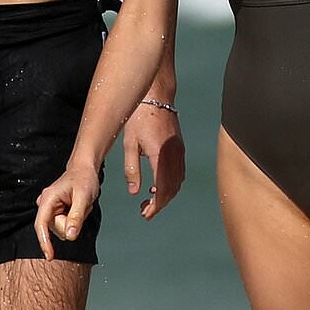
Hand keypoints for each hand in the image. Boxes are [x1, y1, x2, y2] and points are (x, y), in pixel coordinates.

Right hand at [33, 161, 102, 260]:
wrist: (84, 171)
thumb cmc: (84, 179)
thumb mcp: (83, 198)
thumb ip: (76, 217)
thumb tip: (70, 236)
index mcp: (48, 199)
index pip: (41, 224)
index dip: (44, 241)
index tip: (50, 256)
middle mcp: (45, 205)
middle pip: (56, 229)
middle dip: (71, 224)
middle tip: (81, 208)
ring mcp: (50, 209)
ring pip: (61, 229)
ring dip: (74, 221)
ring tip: (80, 206)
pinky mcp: (55, 212)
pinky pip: (65, 225)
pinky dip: (74, 220)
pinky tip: (77, 207)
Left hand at [122, 104, 185, 220]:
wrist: (155, 96)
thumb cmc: (138, 116)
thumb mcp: (130, 144)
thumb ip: (132, 169)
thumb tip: (134, 192)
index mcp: (161, 155)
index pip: (162, 189)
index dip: (155, 206)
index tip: (145, 214)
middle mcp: (175, 155)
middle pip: (172, 189)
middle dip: (160, 204)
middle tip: (145, 212)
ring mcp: (180, 151)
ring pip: (178, 182)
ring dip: (165, 194)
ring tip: (149, 201)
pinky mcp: (180, 147)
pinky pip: (179, 172)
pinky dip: (170, 183)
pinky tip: (156, 185)